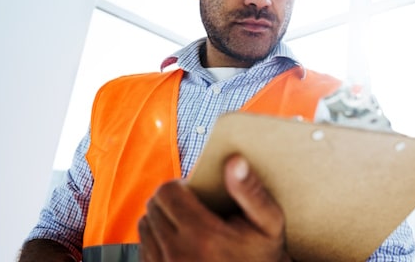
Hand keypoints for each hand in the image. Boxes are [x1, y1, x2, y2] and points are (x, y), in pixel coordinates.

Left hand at [138, 154, 291, 261]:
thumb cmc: (264, 255)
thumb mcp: (270, 223)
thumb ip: (252, 191)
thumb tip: (234, 161)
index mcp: (203, 235)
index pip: (166, 192)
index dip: (179, 186)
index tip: (195, 192)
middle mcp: (178, 254)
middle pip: (154, 206)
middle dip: (170, 200)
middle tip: (193, 207)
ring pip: (145, 225)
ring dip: (161, 219)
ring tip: (186, 225)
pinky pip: (144, 248)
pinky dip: (157, 240)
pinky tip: (180, 243)